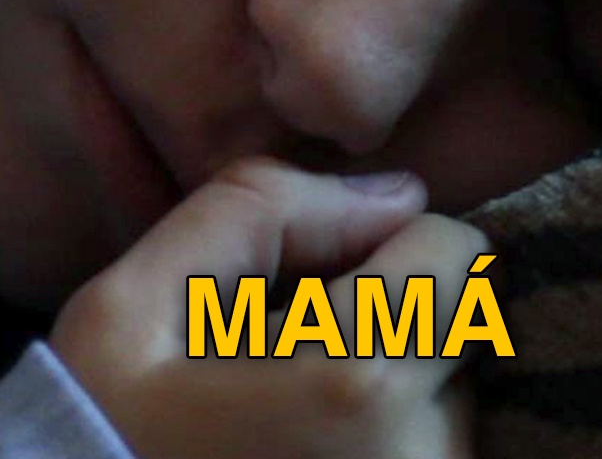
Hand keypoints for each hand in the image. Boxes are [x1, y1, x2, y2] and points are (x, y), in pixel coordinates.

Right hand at [51, 159, 486, 458]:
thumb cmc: (110, 433)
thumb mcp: (134, 302)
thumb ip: (262, 208)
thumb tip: (399, 193)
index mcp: (358, 383)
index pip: (457, 253)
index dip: (392, 242)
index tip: (325, 282)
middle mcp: (421, 455)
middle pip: (465, 320)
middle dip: (400, 312)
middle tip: (306, 354)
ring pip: (458, 388)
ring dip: (400, 378)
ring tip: (308, 409)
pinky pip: (442, 442)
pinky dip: (400, 428)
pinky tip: (322, 443)